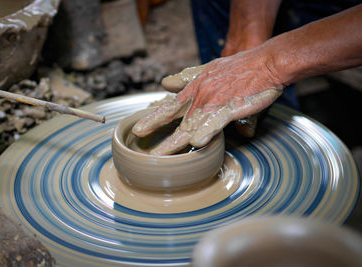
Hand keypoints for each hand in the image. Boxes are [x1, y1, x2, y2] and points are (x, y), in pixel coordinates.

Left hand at [132, 48, 282, 154]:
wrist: (266, 62)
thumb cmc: (240, 67)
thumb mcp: (208, 68)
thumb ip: (186, 77)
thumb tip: (165, 83)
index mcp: (195, 88)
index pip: (170, 105)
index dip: (154, 116)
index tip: (139, 128)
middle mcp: (200, 95)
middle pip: (173, 115)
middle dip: (154, 126)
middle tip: (138, 136)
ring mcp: (214, 102)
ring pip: (190, 124)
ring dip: (173, 142)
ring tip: (158, 156)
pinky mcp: (231, 107)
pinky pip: (216, 122)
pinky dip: (206, 132)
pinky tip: (196, 143)